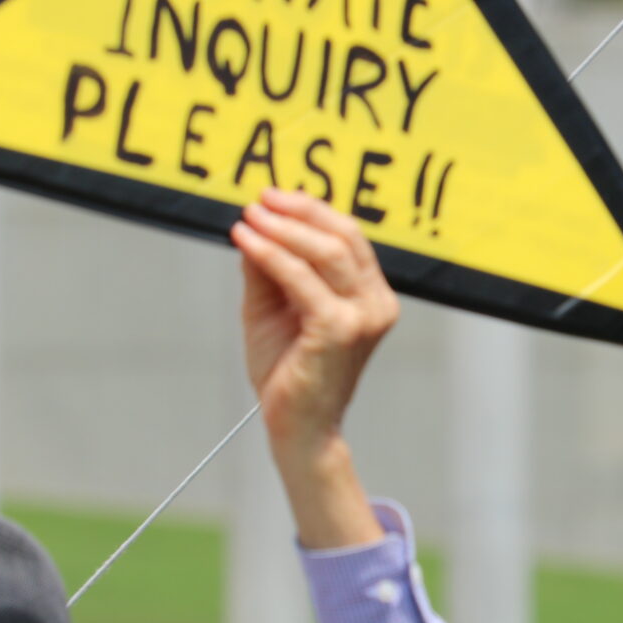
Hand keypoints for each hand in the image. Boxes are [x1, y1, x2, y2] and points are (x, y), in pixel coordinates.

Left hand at [229, 187, 395, 548]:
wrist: (296, 426)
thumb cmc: (288, 371)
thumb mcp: (273, 307)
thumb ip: (270, 267)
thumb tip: (255, 221)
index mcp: (371, 295)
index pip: (348, 237)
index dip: (311, 210)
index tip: (272, 196)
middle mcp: (377, 303)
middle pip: (342, 236)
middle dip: (298, 211)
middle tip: (259, 200)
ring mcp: (363, 317)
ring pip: (326, 251)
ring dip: (283, 228)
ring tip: (248, 217)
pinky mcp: (340, 331)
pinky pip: (302, 279)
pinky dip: (271, 255)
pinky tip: (245, 242)